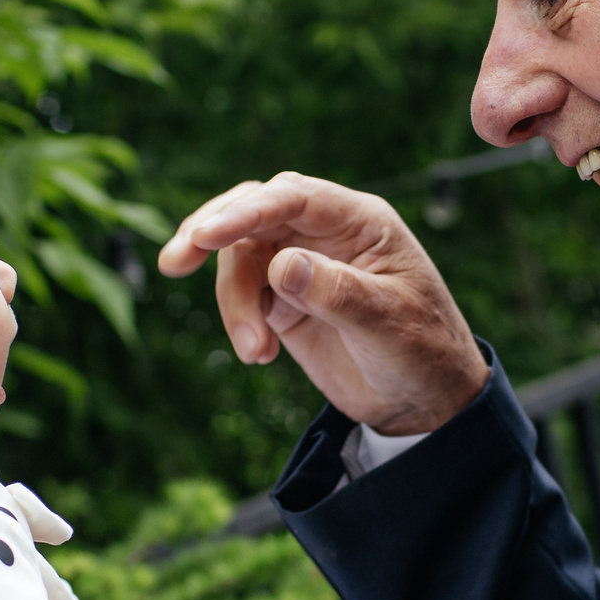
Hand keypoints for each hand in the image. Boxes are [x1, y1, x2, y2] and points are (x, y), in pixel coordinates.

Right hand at [157, 173, 488, 434]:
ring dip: (235, 303)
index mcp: (359, 221)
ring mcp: (302, 264)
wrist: (424, 402)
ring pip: (240, 259)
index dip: (246, 211)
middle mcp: (326, 233)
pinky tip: (260, 355)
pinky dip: (240, 320)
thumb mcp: (387, 323)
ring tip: (256, 353)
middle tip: (175, 264)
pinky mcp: (284, 299)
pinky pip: (243, 294)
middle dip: (211, 234)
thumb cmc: (423, 352)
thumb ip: (336, 291)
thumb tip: (281, 265)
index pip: (294, 198)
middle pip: (254, 213)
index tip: (205, 235)